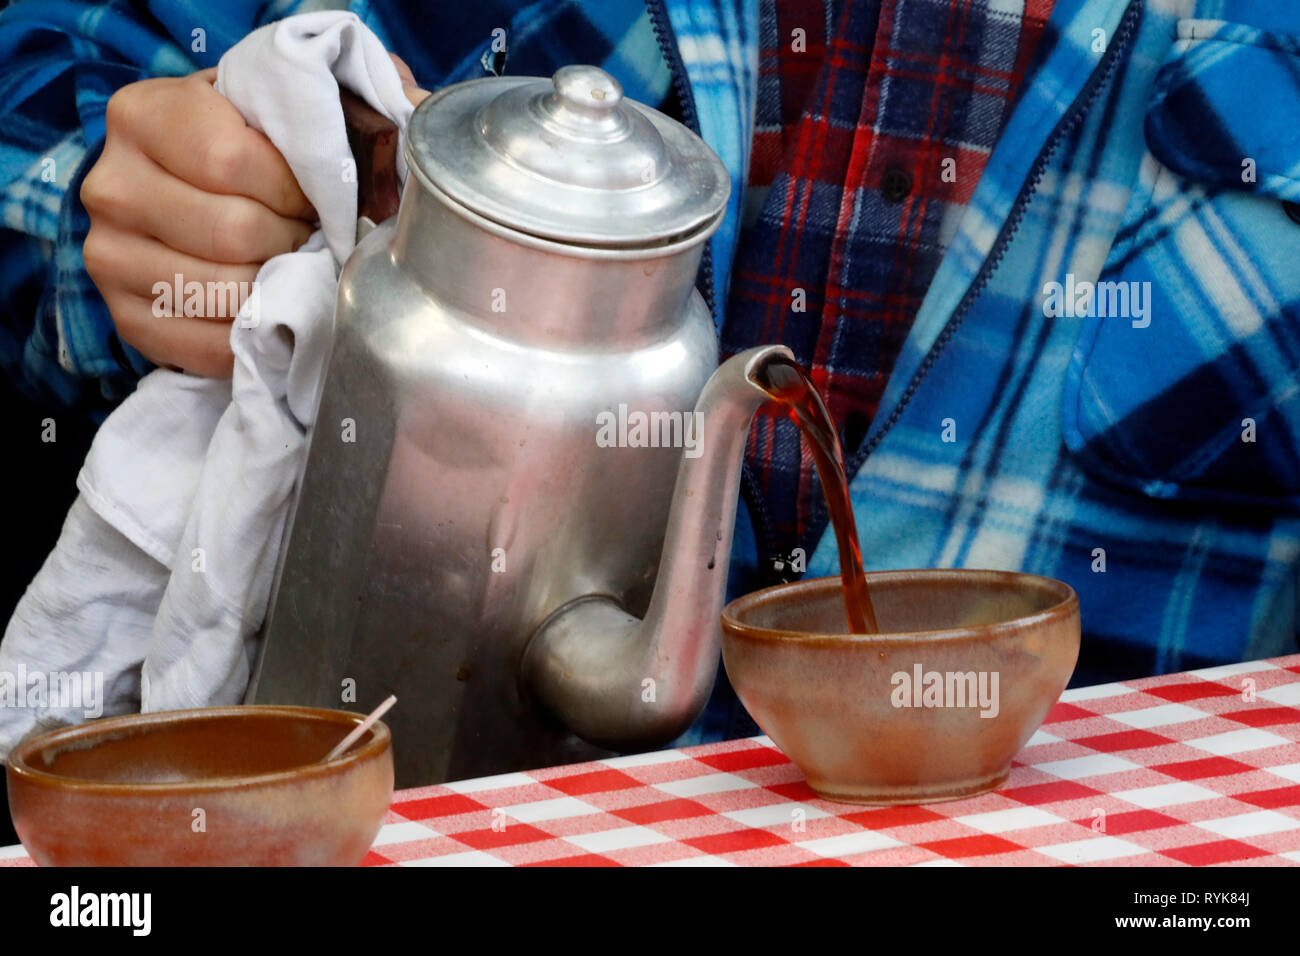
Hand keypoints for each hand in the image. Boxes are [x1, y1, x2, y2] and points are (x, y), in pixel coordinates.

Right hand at [82, 68, 315, 376]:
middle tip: (314, 239)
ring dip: (279, 289)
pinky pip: (206, 345)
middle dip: (294, 241)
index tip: (320, 195)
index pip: (230, 161)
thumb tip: (402, 117)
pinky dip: (256, 336)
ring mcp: (109, 256)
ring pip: (223, 291)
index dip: (296, 188)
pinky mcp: (127, 319)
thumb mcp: (276, 109)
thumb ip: (327, 106)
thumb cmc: (250, 152)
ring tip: (294, 269)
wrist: (187, 196)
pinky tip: (273, 312)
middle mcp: (110, 185)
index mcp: (143, 115)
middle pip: (232, 232)